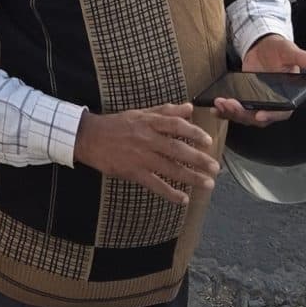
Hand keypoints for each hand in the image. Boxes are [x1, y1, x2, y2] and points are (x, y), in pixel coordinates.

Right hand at [74, 105, 220, 204]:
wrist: (90, 138)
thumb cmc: (117, 124)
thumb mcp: (140, 113)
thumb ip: (165, 111)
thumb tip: (189, 108)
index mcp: (149, 122)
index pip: (176, 125)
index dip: (193, 133)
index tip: (208, 141)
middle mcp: (147, 138)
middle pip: (177, 149)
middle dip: (198, 159)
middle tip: (215, 168)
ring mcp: (140, 156)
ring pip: (170, 168)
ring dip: (190, 177)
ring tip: (207, 184)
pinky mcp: (133, 172)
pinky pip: (155, 184)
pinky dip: (170, 192)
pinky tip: (183, 198)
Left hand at [218, 34, 305, 128]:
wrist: (264, 47)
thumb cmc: (279, 50)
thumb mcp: (289, 50)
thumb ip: (301, 57)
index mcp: (288, 97)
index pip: (281, 112)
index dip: (271, 115)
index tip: (260, 115)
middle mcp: (272, 105)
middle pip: (259, 118)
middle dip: (243, 114)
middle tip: (229, 105)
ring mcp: (257, 104)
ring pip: (245, 116)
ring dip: (232, 113)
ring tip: (219, 104)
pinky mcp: (245, 100)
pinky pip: (235, 111)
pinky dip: (224, 112)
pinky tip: (214, 108)